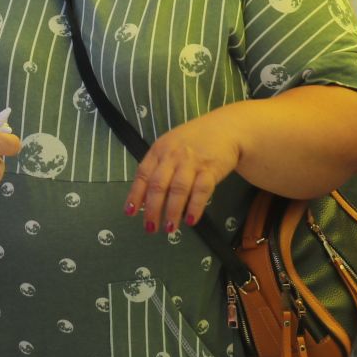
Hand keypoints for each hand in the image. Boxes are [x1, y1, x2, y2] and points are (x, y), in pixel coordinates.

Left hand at [125, 112, 244, 234]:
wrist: (226, 128)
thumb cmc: (193, 141)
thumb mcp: (170, 147)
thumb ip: (157, 168)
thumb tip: (143, 197)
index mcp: (159, 150)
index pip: (143, 174)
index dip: (135, 194)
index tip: (130, 212)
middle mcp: (173, 156)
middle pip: (158, 185)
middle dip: (152, 209)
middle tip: (150, 228)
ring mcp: (192, 162)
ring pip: (178, 189)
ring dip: (172, 211)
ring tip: (169, 228)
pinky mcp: (211, 169)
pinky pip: (201, 190)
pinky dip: (195, 206)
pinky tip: (191, 220)